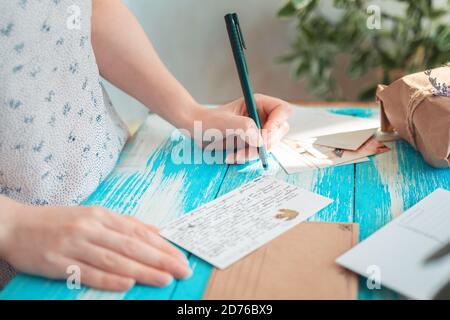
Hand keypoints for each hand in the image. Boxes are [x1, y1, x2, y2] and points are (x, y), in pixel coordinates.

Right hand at [0, 200, 190, 290]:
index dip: (162, 245)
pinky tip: (127, 284)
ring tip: (164, 278)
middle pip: (131, 245)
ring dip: (142, 270)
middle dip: (160, 259)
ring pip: (114, 259)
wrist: (15, 225)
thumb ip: (125, 224)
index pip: (139, 232)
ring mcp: (74, 245)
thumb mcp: (93, 215)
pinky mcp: (57, 262)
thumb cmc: (59, 222)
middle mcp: (90, 228)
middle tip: (182, 269)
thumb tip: (156, 232)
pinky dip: (109, 279)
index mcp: (101, 215)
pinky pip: (88, 273)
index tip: (181, 256)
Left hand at [194, 94, 291, 163]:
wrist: (196, 131)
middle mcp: (262, 116)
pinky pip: (258, 153)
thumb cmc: (209, 121)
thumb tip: (261, 141)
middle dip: (266, 142)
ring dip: (253, 153)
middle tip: (253, 147)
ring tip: (235, 155)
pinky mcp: (252, 143)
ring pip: (269, 145)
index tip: (264, 135)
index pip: (282, 110)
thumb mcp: (227, 122)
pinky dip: (247, 157)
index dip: (277, 123)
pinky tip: (232, 156)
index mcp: (259, 104)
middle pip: (280, 130)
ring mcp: (258, 130)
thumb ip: (245, 128)